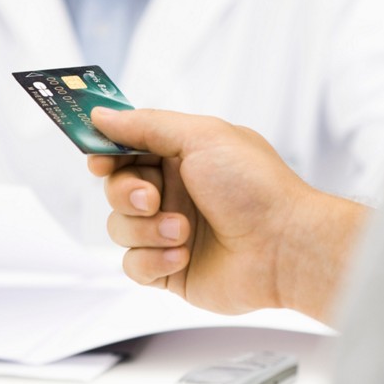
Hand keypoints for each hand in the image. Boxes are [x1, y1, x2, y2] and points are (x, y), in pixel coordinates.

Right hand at [88, 108, 366, 322]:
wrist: (284, 246)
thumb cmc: (255, 187)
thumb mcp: (201, 136)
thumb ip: (146, 125)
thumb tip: (103, 116)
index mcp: (181, 155)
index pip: (127, 149)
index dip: (107, 153)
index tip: (98, 158)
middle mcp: (174, 191)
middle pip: (115, 188)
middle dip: (126, 193)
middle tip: (152, 198)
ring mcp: (170, 230)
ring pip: (120, 227)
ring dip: (146, 229)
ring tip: (183, 231)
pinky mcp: (169, 268)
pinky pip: (133, 264)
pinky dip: (153, 258)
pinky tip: (183, 255)